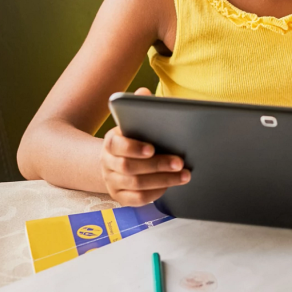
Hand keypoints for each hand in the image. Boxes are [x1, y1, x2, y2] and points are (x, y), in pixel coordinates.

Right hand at [100, 88, 189, 205]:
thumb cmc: (133, 138)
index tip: (152, 148)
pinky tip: (170, 186)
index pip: (116, 145)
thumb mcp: (133, 123)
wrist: (115, 161)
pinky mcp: (120, 196)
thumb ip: (138, 107)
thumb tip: (143, 92)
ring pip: (135, 184)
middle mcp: (107, 163)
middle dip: (157, 165)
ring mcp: (112, 182)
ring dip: (162, 180)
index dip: (133, 148)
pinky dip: (154, 193)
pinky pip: (136, 199)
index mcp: (111, 142)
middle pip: (128, 167)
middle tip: (180, 162)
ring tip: (184, 175)